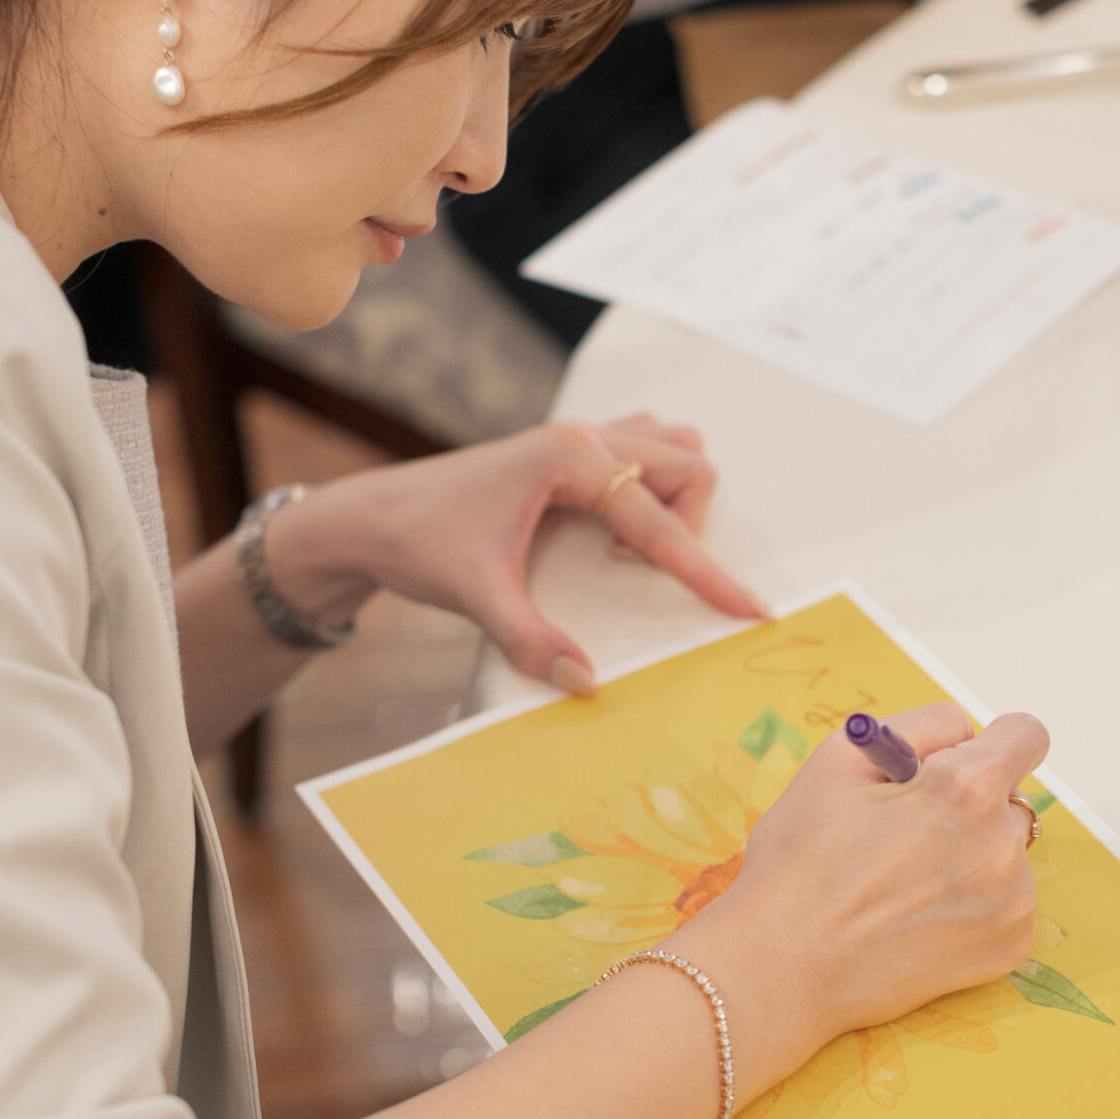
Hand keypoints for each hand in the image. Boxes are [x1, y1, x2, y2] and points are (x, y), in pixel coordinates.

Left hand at [258, 415, 763, 691]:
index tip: (748, 608)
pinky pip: (641, 450)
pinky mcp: (567, 449)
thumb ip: (532, 640)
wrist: (371, 517)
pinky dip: (650, 488)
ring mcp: (576, 435)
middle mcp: (582, 435)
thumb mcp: (476, 595)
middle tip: (630, 573)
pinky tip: (612, 528)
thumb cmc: (420, 542)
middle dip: (687, 526)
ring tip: (622, 549)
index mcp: (569, 458)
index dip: (706, 571)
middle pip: (684, 468)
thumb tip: (586, 683)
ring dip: (671, 501)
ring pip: (669, 453)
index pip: (659, 520)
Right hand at [666, 703, 1051, 1097]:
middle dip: (970, 805)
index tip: (961, 762)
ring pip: (1008, 853)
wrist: (783, 967)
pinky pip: (1007, 902)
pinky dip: (974, 904)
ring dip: (973, 856)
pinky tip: (919, 918)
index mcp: (965, 788)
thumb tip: (964, 735)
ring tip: (905, 884)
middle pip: (1011, 799)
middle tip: (906, 835)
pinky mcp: (1008, 946)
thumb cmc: (800, 862)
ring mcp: (1012, 901)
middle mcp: (1002, 843)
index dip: (990, 742)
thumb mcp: (838, 760)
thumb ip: (918, 728)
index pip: (1026, 735)